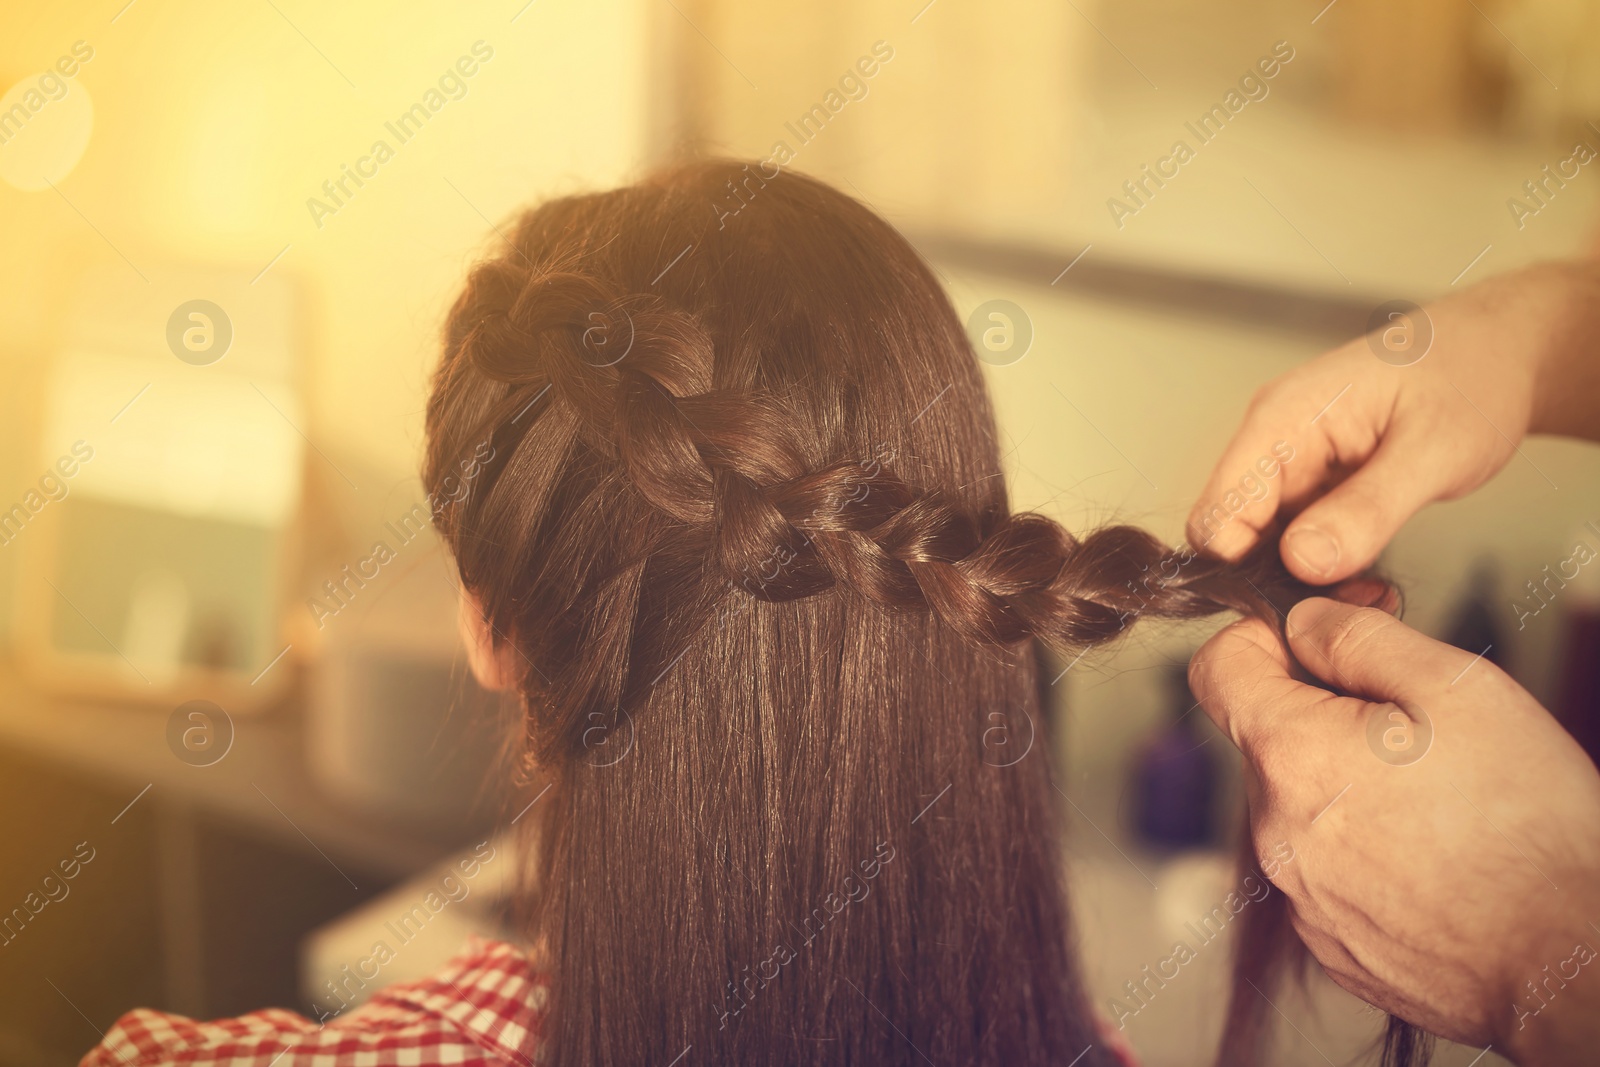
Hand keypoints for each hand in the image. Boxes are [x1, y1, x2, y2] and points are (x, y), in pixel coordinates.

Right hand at [1186, 262, 1599, 583]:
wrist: (1502, 350)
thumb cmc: (1473, 376)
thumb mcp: (1432, 450)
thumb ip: (1366, 509)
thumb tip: (1300, 561)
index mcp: (1280, 419)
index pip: (1217, 515)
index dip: (1242, 569)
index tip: (1298, 601)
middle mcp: (1271, 440)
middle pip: (1233, 536)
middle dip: (1279, 580)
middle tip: (1349, 601)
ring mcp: (1290, 461)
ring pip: (1264, 543)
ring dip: (1306, 576)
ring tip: (1367, 587)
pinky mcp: (1312, 481)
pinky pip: (1296, 537)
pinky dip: (1324, 564)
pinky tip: (1365, 571)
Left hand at [1188, 597, 1599, 1062]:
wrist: (1567, 958)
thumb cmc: (1525, 823)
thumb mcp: (1453, 687)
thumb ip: (1355, 638)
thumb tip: (1299, 620)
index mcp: (1290, 755)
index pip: (1215, 668)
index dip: (1261, 638)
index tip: (1316, 643)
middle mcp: (1273, 831)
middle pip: (1265, 739)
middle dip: (1321, 715)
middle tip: (1410, 723)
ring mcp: (1298, 896)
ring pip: (1298, 807)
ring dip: (1344, 785)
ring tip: (1434, 798)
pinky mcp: (1329, 942)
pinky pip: (1325, 871)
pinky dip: (1363, 851)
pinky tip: (1432, 855)